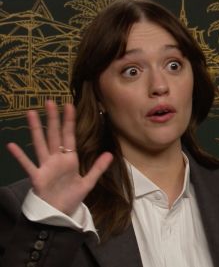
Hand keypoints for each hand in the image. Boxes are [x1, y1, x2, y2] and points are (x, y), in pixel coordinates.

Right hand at [6, 101, 112, 215]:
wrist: (58, 214)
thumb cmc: (70, 198)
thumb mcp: (88, 183)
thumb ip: (98, 168)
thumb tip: (110, 154)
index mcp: (69, 159)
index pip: (69, 136)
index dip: (69, 121)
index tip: (69, 105)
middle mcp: (56, 159)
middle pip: (54, 135)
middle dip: (53, 119)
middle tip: (49, 101)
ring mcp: (45, 167)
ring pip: (40, 144)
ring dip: (36, 129)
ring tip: (31, 113)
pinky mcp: (37, 177)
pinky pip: (28, 165)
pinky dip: (20, 156)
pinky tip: (11, 146)